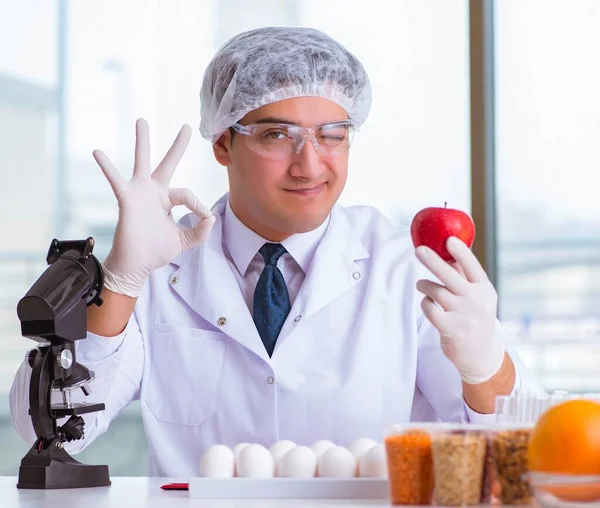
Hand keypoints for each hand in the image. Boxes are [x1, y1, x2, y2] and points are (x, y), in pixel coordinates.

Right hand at [92, 118, 215, 296]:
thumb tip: (211, 216)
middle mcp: (155, 192)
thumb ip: (200, 231)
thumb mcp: (185, 241)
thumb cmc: (156, 251)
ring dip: (142, 141)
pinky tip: (98, 152)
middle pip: (168, 163)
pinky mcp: (127, 199)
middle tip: (187, 127)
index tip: (204, 217)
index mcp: (168, 200)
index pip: (188, 194)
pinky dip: (107, 166)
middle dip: (178, 146)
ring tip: (142, 121)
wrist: (136, 265)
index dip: (198, 205)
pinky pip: (116, 180)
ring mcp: (140, 193)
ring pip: (143, 161)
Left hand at [415, 236, 504, 384]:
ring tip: (422, 285)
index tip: (449, 240)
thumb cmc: (473, 317)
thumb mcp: (476, 296)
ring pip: (436, 291)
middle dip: (433, 261)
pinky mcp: (451, 328)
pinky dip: (425, 303)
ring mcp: (464, 316)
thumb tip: (445, 249)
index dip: (461, 253)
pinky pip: (430, 308)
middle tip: (418, 250)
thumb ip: (463, 276)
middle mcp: (476, 301)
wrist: (480, 354)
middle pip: (451, 276)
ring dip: (424, 285)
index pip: (473, 267)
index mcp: (485, 289)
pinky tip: (428, 304)